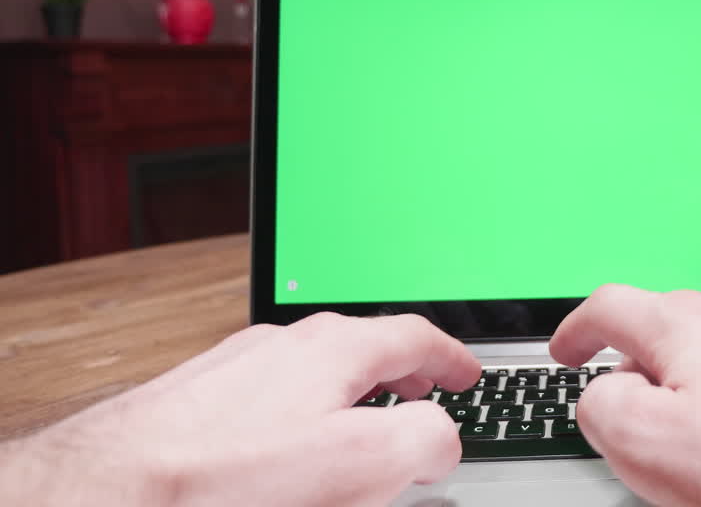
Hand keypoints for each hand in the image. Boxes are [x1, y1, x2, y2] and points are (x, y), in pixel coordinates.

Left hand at [0, 313, 480, 506]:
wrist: (110, 489)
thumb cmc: (222, 478)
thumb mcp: (361, 463)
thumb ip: (425, 440)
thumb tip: (441, 439)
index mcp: (333, 348)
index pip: (416, 336)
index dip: (452, 359)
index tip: (466, 375)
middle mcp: (284, 343)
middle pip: (365, 344)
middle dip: (402, 372)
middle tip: (422, 394)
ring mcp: (238, 366)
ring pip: (314, 368)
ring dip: (352, 391)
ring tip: (361, 422)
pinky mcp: (200, 399)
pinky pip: (273, 392)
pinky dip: (303, 409)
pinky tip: (290, 446)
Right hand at [550, 286, 700, 506]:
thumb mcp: (659, 445)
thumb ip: (606, 408)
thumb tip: (601, 395)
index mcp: (683, 327)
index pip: (607, 307)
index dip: (575, 330)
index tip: (566, 350)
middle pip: (665, 326)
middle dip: (643, 368)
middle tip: (639, 417)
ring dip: (700, 387)